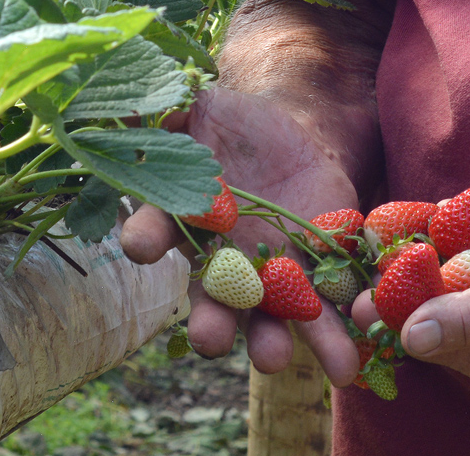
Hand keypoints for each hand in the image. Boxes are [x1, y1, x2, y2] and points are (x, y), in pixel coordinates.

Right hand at [120, 87, 364, 386]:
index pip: (158, 230)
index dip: (146, 236)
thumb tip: (125, 105)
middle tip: (210, 340)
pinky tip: (344, 363)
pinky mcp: (315, 271)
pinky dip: (335, 333)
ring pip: (267, 317)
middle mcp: (222, 260)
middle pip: (211, 299)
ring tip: (275, 362)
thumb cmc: (234, 125)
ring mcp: (270, 271)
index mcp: (185, 220)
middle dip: (210, 321)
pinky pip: (325, 307)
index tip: (140, 245)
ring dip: (270, 342)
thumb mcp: (199, 107)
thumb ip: (166, 113)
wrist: (293, 136)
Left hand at [352, 222, 469, 383]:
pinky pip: (457, 265)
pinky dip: (450, 239)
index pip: (414, 332)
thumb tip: (409, 338)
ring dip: (423, 248)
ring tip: (415, 216)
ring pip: (435, 280)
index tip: (368, 267)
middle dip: (402, 268)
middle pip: (419, 305)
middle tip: (382, 231)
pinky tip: (447, 213)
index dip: (387, 300)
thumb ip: (468, 319)